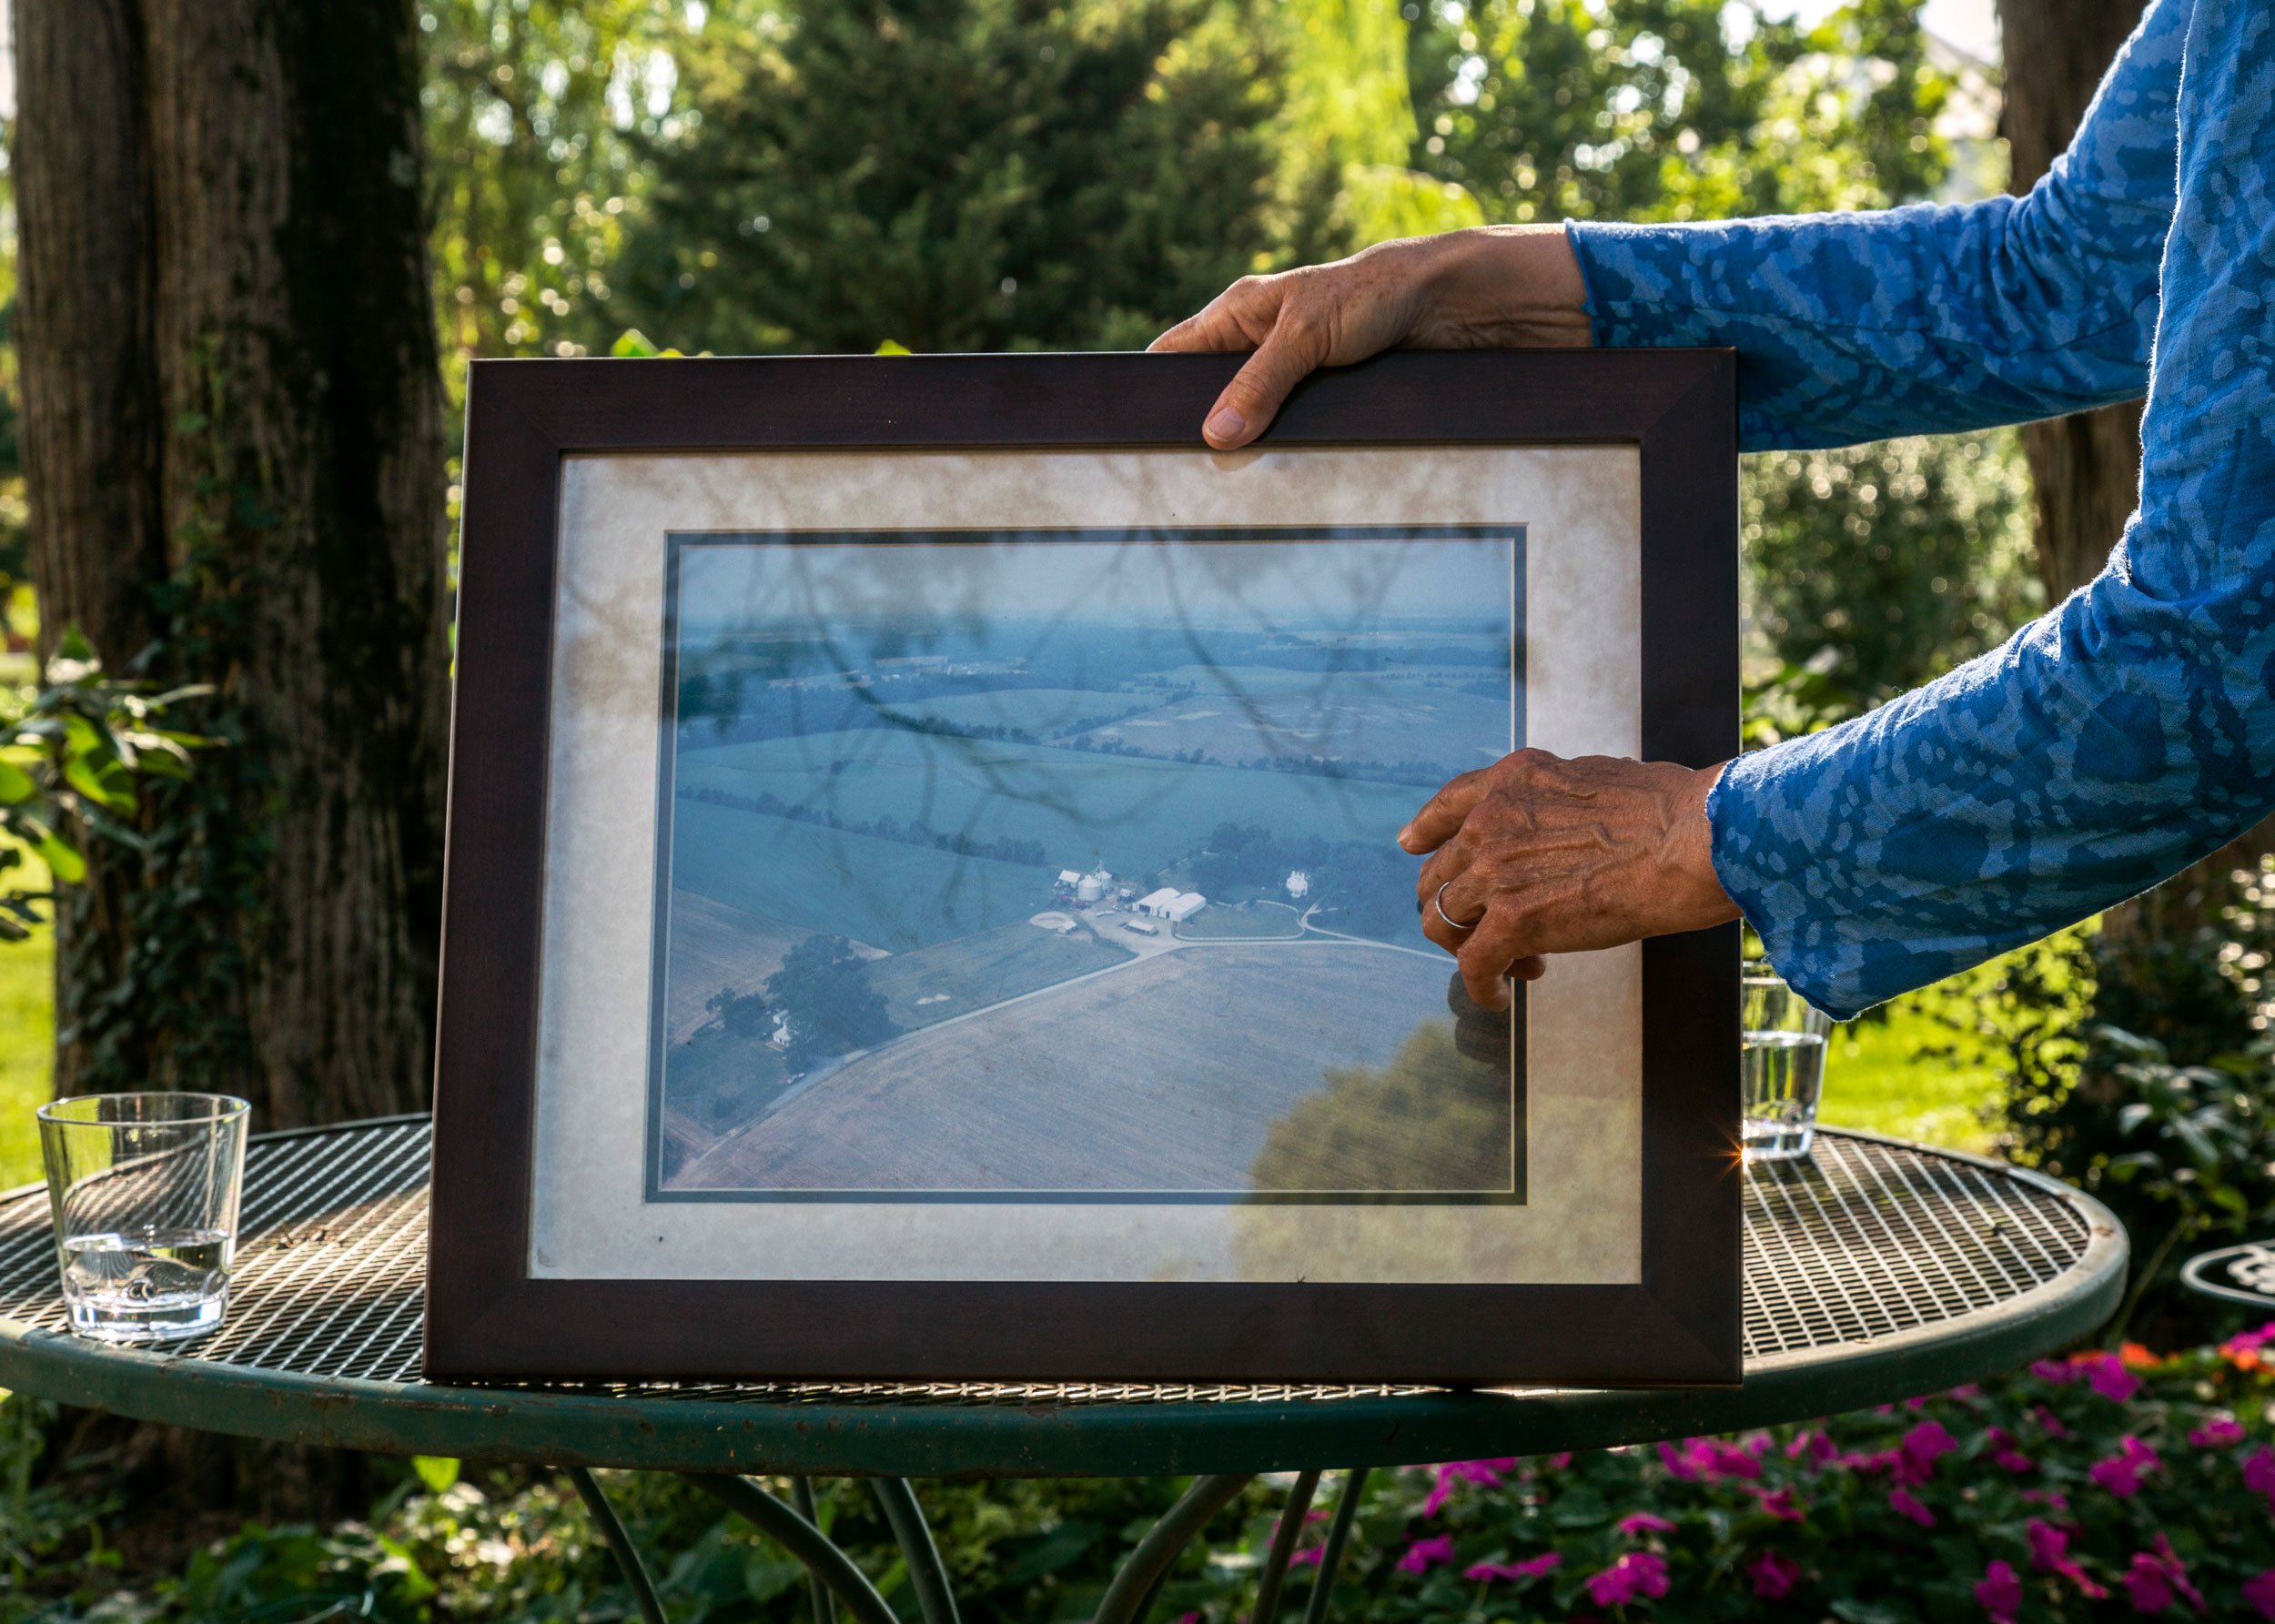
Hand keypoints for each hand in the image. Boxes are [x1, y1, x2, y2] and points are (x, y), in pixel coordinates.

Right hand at [1149, 225, 1590, 448]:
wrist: (1445, 302)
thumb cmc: (1372, 294)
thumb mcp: (1305, 338)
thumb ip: (1258, 384)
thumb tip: (1216, 434)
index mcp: (1238, 314)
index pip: (1173, 355)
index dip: (1153, 390)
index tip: (1140, 431)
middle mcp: (1257, 341)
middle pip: (1209, 393)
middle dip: (1202, 428)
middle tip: (1189, 469)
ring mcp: (1289, 370)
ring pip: (1250, 416)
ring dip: (1248, 442)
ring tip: (1232, 479)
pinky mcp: (1320, 392)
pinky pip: (1288, 425)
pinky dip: (1283, 444)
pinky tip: (1279, 469)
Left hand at [1403, 749, 1738, 1008]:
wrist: (1694, 838)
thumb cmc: (1671, 811)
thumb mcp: (1591, 779)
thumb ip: (1555, 801)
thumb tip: (1563, 824)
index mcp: (1510, 781)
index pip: (1447, 807)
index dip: (1428, 834)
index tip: (1415, 848)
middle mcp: (1489, 820)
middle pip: (1440, 876)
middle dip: (1466, 908)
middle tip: (1503, 932)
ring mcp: (1495, 871)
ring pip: (1444, 923)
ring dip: (1475, 949)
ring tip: (1520, 964)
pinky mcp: (1513, 921)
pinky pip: (1473, 965)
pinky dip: (1482, 987)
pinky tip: (1501, 999)